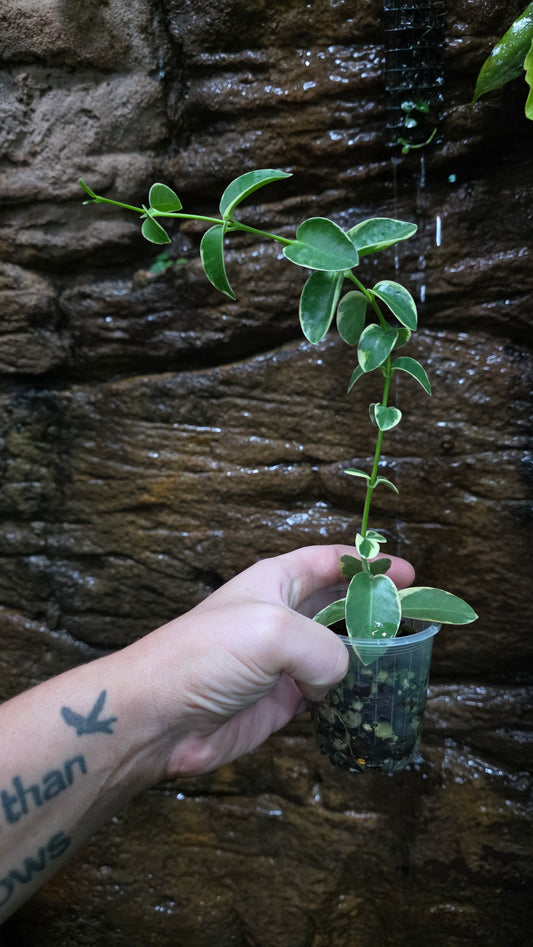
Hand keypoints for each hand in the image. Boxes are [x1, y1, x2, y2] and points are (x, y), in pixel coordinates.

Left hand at [136, 544, 414, 777]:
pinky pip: (330, 692)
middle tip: (416, 620)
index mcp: (277, 581)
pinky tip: (373, 697)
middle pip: (341, 605)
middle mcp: (283, 616)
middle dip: (376, 610)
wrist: (161, 716)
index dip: (369, 565)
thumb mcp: (273, 631)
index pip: (331, 562)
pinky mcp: (285, 700)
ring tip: (406, 660)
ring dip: (368, 656)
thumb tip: (337, 676)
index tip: (408, 574)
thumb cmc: (205, 655)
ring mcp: (284, 660)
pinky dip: (352, 694)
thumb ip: (324, 648)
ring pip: (339, 652)